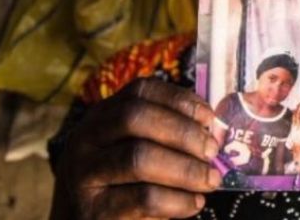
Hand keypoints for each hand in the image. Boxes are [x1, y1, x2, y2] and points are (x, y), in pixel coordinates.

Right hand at [51, 78, 221, 218]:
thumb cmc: (124, 185)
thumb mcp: (137, 150)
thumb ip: (168, 135)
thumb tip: (216, 129)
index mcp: (102, 116)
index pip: (140, 91)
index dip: (179, 100)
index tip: (209, 118)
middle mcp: (86, 138)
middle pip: (136, 118)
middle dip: (183, 133)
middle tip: (212, 151)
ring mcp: (83, 174)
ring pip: (139, 158)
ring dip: (186, 169)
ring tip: (210, 180)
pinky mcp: (92, 211)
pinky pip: (143, 198)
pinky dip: (178, 201)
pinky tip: (194, 204)